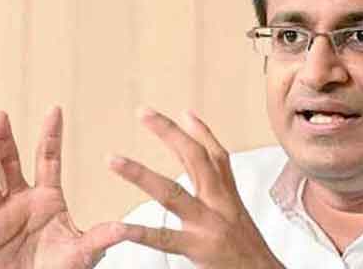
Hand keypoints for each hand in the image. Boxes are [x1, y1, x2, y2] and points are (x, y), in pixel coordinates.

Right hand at [0, 107, 137, 268]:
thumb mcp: (82, 252)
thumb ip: (100, 238)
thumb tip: (127, 229)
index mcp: (48, 197)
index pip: (49, 159)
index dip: (51, 135)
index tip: (55, 108)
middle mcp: (21, 200)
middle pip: (11, 164)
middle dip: (5, 140)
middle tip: (0, 115)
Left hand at [108, 108, 284, 268]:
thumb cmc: (247, 248)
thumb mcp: (237, 212)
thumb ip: (219, 188)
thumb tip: (206, 163)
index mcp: (229, 195)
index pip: (216, 155)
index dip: (201, 131)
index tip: (182, 112)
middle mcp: (220, 202)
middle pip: (195, 158)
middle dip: (169, 132)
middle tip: (144, 113)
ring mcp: (208, 224)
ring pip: (172, 192)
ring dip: (140, 174)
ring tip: (114, 161)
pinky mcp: (199, 249)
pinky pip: (164, 238)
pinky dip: (140, 232)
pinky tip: (119, 227)